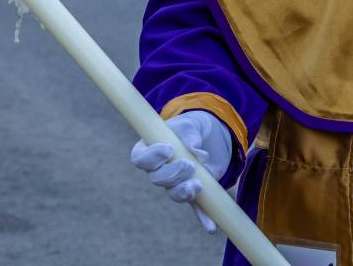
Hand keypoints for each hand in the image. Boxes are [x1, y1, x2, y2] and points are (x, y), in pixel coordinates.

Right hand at [130, 110, 232, 232]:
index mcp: (150, 149)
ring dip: (184, 192)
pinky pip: (196, 207)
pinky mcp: (193, 193)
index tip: (169, 150)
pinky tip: (211, 227)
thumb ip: (190, 135)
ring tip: (198, 184)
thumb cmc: (192, 127)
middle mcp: (159, 169)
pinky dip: (204, 217)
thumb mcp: (191, 124)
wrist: (209, 136)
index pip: (140, 159)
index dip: (152, 157)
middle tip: (189, 165)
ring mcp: (175, 183)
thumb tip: (197, 154)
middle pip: (157, 179)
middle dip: (172, 174)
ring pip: (173, 194)